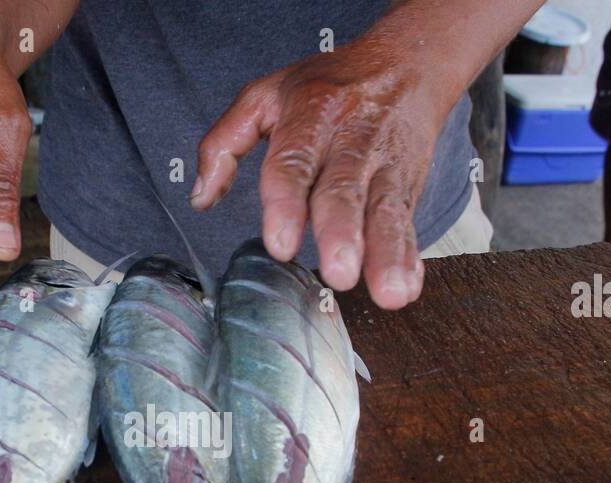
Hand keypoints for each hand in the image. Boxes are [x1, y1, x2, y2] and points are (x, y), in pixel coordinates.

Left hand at [191, 34, 452, 310]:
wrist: (405, 64)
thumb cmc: (328, 87)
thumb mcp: (266, 95)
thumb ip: (224, 142)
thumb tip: (201, 197)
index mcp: (311, 116)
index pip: (294, 162)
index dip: (286, 203)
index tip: (281, 245)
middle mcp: (352, 140)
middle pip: (344, 191)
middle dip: (342, 234)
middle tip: (339, 273)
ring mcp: (384, 165)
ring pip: (386, 210)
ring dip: (387, 253)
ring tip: (388, 291)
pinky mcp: (407, 186)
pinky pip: (408, 222)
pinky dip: (409, 257)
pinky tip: (407, 285)